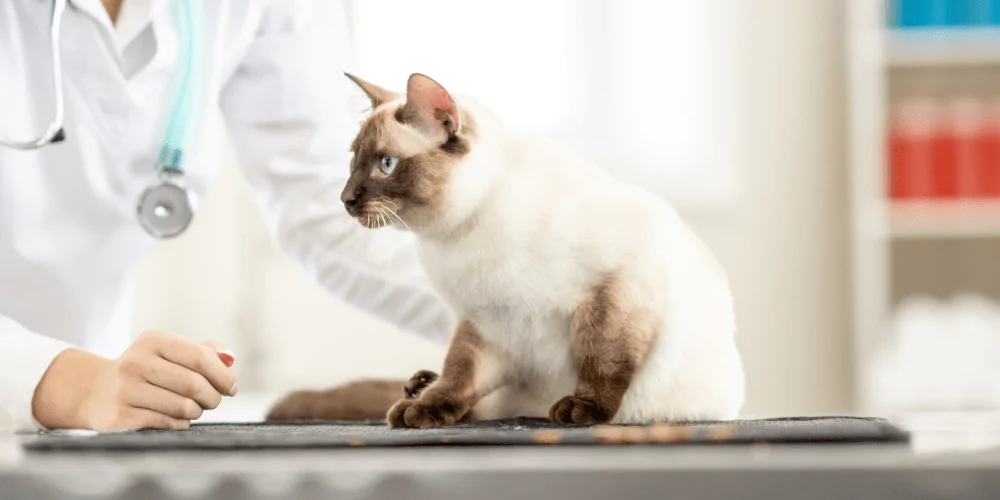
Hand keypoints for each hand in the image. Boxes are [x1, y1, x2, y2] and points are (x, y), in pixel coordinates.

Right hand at [32, 330, 236, 430]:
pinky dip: (180, 423)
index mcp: (154, 340)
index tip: (231, 388)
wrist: (96, 391)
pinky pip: (168, 423)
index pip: (201, 358)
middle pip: (194, 384)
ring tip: (193, 409)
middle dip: (213, 397)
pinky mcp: (120, 415)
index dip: (223, 376)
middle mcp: (137, 361)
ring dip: (196, 412)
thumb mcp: (170, 353)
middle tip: (213, 401)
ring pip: (183, 407)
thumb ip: (204, 351)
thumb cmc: (147, 371)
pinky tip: (176, 418)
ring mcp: (126, 389)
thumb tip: (230, 358)